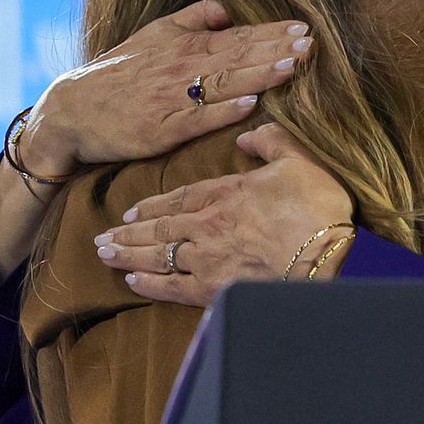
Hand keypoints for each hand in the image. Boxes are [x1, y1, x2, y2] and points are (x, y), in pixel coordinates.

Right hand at [20, 0, 315, 175]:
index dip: (272, 33)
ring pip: (224, 84)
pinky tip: (250, 103)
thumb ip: (194, 18)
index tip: (305, 27)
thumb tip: (228, 6)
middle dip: (276, 49)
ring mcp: (173, 99)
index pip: (238, 37)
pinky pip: (198, 119)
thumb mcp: (154, 33)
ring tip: (291, 66)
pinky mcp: (162, 129)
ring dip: (260, 74)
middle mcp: (183, 69)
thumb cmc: (119, 72)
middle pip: (238, 57)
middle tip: (312, 43)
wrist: (72, 109)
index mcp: (186, 46)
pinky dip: (223, 110)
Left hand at [94, 123, 355, 304]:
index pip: (177, 197)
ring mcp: (205, 257)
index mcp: (224, 192)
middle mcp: (205, 223)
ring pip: (155, 255)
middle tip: (101, 239)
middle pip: (157, 228)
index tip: (130, 212)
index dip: (151, 205)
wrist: (322, 251)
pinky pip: (171, 287)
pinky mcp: (212, 287)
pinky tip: (132, 283)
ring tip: (105, 256)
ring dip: (128, 256)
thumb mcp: (298, 158)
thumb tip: (247, 136)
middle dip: (127, 234)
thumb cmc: (316, 205)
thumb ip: (270, 141)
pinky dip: (149, 285)